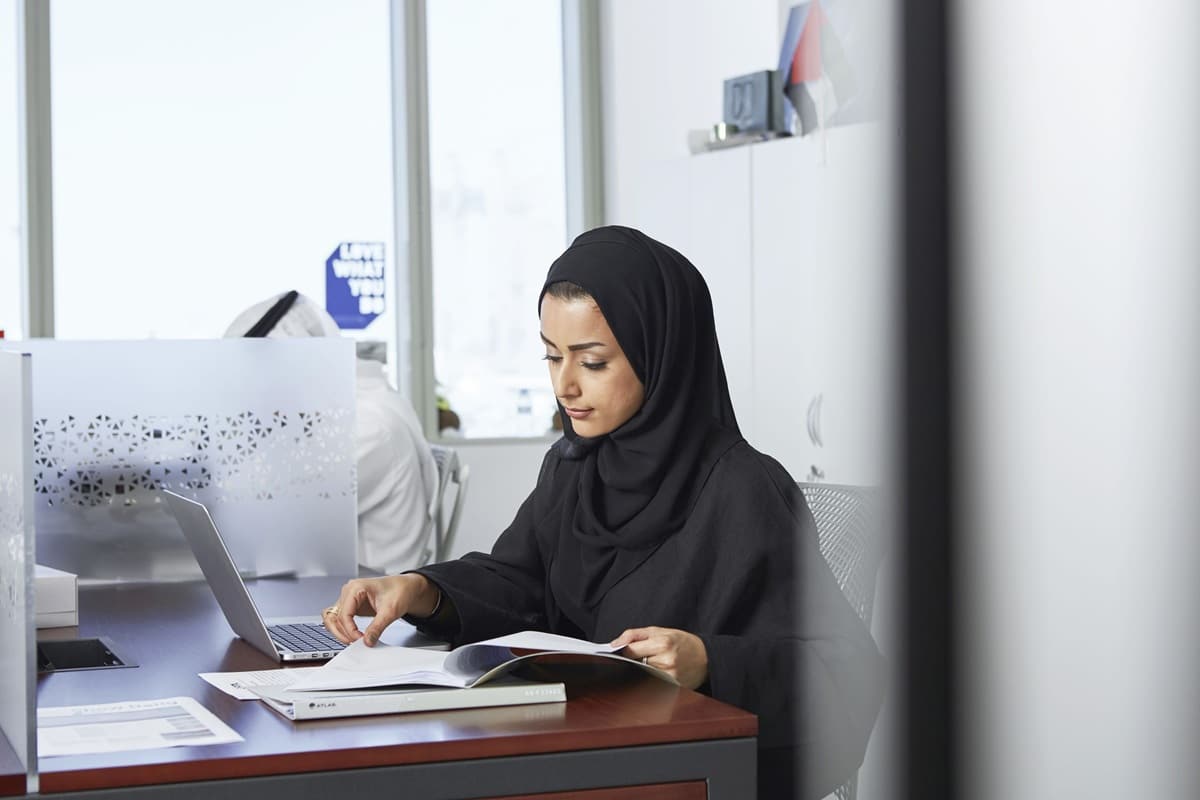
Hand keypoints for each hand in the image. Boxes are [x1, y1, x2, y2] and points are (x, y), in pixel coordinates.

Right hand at [322, 574, 438, 646]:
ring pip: (333, 619)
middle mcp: (348, 592)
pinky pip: (340, 620)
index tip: (359, 640)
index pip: (344, 613)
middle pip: (333, 616)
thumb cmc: (400, 591)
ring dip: (339, 632)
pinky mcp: (352, 606)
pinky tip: (353, 636)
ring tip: (352, 641)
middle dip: (341, 632)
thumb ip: (377, 627)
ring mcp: (348, 599)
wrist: (407, 588)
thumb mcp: (391, 611)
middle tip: (353, 644)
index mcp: (355, 587)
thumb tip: (367, 641)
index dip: (350, 630)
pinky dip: (343, 629)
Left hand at [609, 626, 708, 688]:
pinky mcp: (673, 688)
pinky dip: (649, 681)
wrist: (706, 657)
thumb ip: (634, 635)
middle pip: (635, 665)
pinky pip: (652, 685)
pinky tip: (656, 675)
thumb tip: (614, 644)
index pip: (631, 651)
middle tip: (638, 659)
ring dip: (641, 672)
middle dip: (633, 662)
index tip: (623, 651)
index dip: (624, 651)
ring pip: (642, 676)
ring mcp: (670, 677)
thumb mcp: (659, 630)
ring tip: (650, 665)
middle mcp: (666, 661)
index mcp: (662, 643)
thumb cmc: (681, 642)